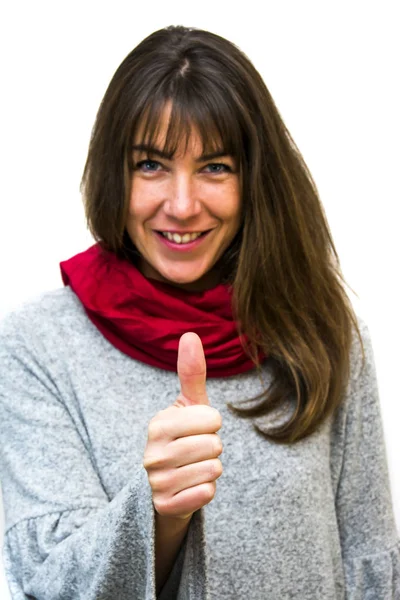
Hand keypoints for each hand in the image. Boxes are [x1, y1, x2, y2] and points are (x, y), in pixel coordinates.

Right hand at [143, 332, 222, 519]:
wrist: (168, 484)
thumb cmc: (184, 436)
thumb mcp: (189, 405)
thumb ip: (191, 372)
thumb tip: (190, 334)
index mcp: (157, 424)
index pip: (213, 418)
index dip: (213, 423)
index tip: (198, 429)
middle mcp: (151, 453)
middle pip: (215, 445)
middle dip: (214, 448)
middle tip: (197, 451)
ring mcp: (156, 482)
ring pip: (213, 470)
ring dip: (212, 469)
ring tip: (194, 467)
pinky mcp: (165, 506)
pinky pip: (206, 495)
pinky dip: (207, 491)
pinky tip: (192, 486)